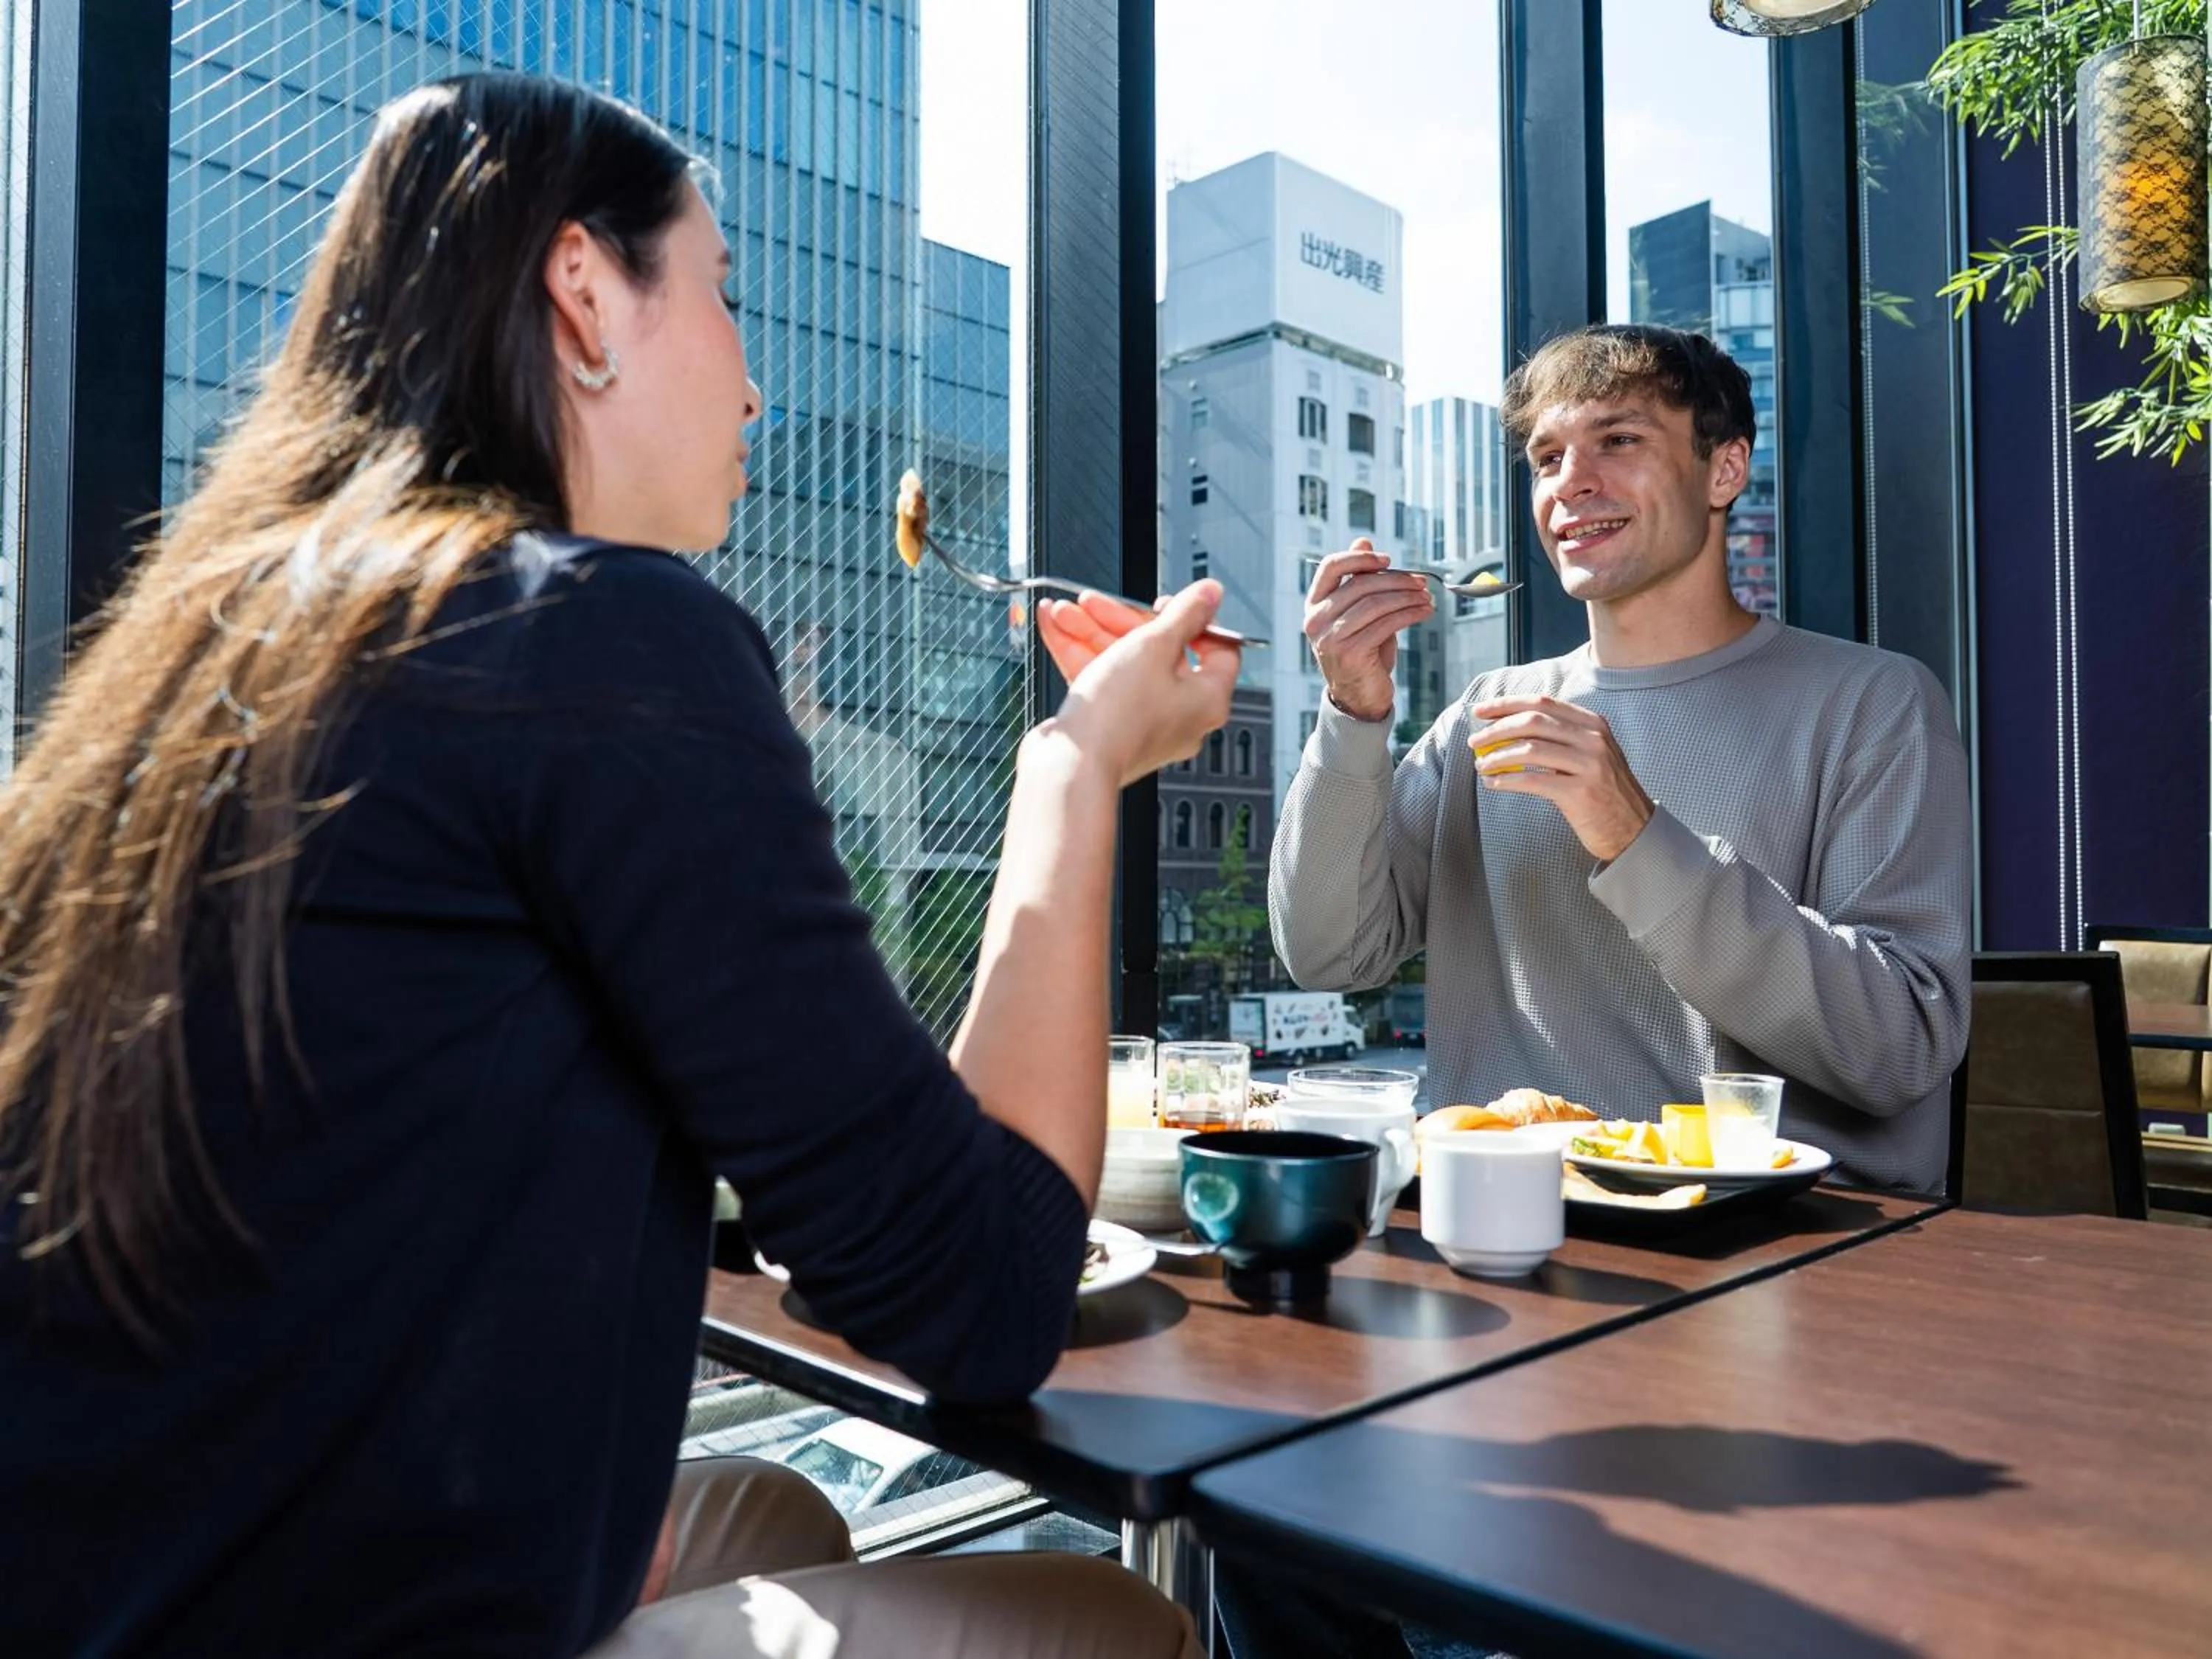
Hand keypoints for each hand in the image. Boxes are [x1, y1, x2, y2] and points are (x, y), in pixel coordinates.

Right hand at [1037, 581, 1238, 785]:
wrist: (1071, 766)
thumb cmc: (1118, 716)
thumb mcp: (1154, 645)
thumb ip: (1184, 613)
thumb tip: (1211, 593)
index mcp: (1207, 699)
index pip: (1217, 650)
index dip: (1193, 620)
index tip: (1167, 604)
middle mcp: (1181, 715)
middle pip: (1159, 651)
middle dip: (1119, 620)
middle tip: (1096, 602)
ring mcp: (1144, 722)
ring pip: (1122, 663)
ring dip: (1091, 631)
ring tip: (1064, 611)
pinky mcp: (1111, 727)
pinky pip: (1100, 681)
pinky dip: (1079, 654)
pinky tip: (1055, 627)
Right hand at [1302, 538, 1433, 722]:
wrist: (1358, 696)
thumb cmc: (1360, 650)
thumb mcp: (1357, 611)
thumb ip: (1357, 578)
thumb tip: (1363, 540)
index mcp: (1314, 605)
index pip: (1331, 567)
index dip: (1360, 557)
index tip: (1387, 559)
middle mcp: (1316, 620)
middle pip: (1360, 584)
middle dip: (1397, 580)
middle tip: (1421, 581)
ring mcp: (1330, 638)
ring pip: (1376, 603)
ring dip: (1407, 597)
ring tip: (1426, 597)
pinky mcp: (1350, 653)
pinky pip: (1386, 624)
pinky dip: (1410, 615)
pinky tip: (1424, 612)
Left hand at [1470, 694, 1654, 862]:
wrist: (1633, 828)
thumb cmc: (1601, 791)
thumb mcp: (1589, 754)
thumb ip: (1558, 738)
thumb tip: (1504, 730)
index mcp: (1593, 723)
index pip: (1543, 702)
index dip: (1507, 704)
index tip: (1480, 711)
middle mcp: (1593, 739)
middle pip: (1533, 721)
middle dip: (1497, 729)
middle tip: (1475, 741)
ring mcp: (1590, 764)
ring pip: (1530, 750)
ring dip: (1498, 756)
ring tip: (1481, 765)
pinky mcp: (1581, 792)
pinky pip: (1533, 781)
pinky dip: (1507, 780)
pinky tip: (1493, 783)